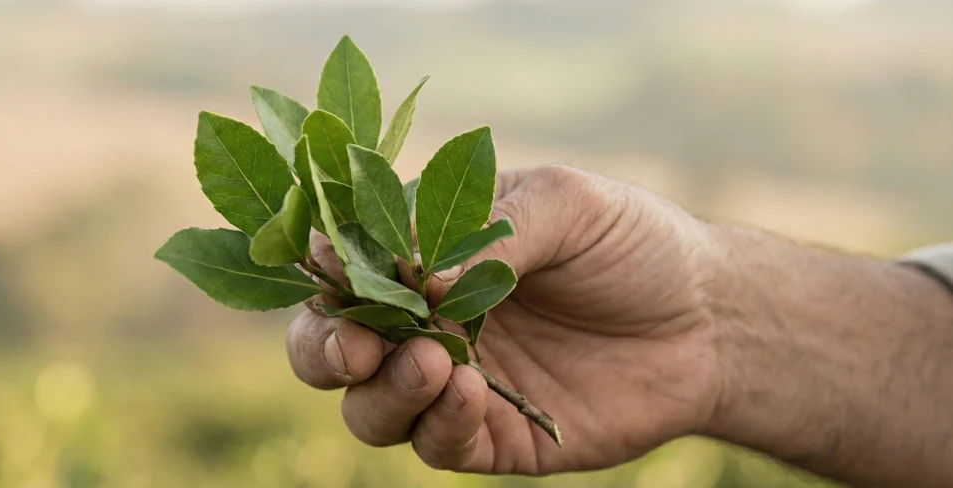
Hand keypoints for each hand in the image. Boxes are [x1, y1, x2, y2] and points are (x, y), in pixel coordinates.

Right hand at [285, 165, 725, 473]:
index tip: (334, 264)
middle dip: (323, 346)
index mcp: (426, 255)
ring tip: (432, 360)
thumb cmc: (632, 244)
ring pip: (369, 408)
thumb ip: (489, 231)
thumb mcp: (564, 204)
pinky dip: (439, 422)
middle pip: (332, 346)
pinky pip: (436, 444)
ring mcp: (451, 382)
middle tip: (352, 342)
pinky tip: (470, 390)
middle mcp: (424, 320)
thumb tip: (416, 277)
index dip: (328, 266)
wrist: (709, 319)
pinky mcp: (488, 436)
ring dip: (382, 389)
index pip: (347, 262)